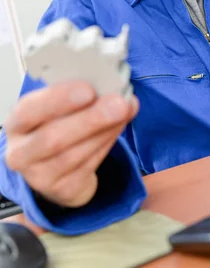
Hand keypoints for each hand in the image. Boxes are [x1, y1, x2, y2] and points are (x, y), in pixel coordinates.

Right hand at [4, 81, 137, 207]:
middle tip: (119, 103)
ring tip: (125, 111)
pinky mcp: (63, 190)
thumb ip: (77, 95)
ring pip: (74, 155)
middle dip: (91, 119)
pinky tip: (119, 125)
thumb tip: (111, 86)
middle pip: (54, 138)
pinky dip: (108, 142)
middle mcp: (22, 153)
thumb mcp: (56, 108)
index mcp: (18, 123)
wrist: (53, 166)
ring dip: (105, 131)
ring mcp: (40, 177)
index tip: (89, 89)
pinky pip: (89, 166)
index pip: (30, 111)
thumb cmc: (56, 124)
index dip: (59, 99)